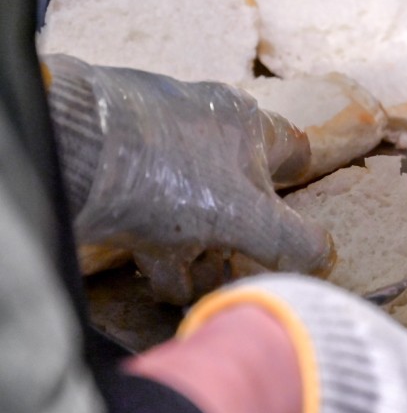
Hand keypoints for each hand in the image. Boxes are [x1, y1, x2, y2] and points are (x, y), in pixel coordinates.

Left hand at [43, 54, 333, 303]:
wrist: (75, 153)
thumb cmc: (176, 177)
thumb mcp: (250, 219)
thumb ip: (296, 243)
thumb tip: (326, 259)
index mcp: (249, 126)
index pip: (293, 150)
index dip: (300, 181)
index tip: (297, 208)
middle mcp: (208, 125)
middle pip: (239, 188)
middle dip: (240, 238)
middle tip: (235, 269)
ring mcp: (159, 141)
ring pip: (195, 203)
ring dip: (199, 251)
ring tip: (191, 287)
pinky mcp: (117, 162)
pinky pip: (152, 207)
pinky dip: (160, 245)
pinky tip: (156, 277)